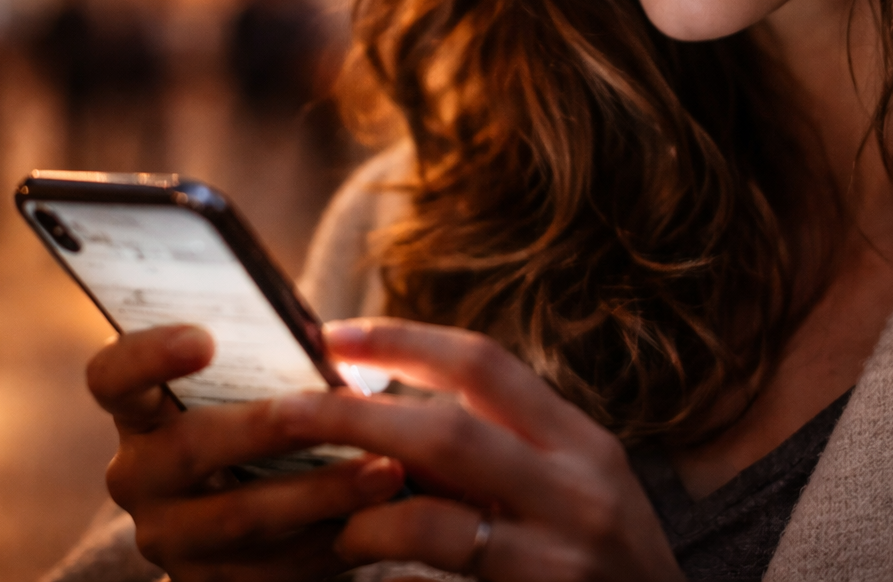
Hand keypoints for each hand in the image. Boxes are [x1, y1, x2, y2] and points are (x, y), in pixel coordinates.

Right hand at [85, 324, 407, 580]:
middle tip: (340, 404)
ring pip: (244, 516)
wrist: (261, 526)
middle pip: (190, 447)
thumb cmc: (262, 432)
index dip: (147, 355)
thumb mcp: (249, 397)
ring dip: (324, 491)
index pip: (112, 378)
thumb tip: (332, 344)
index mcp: (140, 414)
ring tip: (388, 469)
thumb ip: (269, 367)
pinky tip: (385, 519)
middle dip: (272, 427)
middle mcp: (140, 478)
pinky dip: (335, 539)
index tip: (205, 338)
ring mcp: (171, 540)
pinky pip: (278, 567)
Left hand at [303, 318, 686, 580]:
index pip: (484, 364)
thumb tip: (392, 409)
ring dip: (365, 517)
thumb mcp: (576, 491)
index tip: (330, 334)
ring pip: (432, 521)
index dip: (400, 342)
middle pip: (446, 431)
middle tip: (284, 413)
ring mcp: (559, 561)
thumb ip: (506, 450)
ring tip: (333, 524)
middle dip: (353, 417)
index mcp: (582, 444)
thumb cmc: (608, 566)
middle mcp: (578, 493)